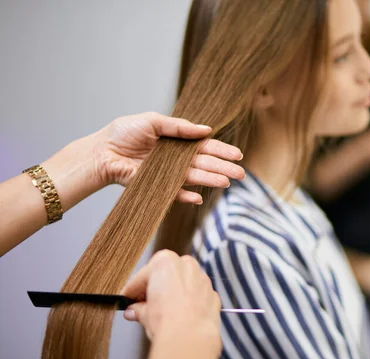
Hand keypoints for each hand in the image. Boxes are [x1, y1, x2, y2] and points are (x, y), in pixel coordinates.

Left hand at [92, 112, 244, 202]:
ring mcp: (169, 173)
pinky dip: (186, 196)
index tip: (238, 155)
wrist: (102, 152)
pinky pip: (175, 193)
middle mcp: (177, 158)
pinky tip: (199, 198)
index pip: (205, 146)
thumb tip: (206, 130)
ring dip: (211, 180)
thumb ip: (179, 126)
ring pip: (194, 177)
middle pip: (205, 163)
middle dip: (223, 168)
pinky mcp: (158, 186)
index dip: (222, 150)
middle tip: (241, 174)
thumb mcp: (153, 121)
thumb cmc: (124, 133)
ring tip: (227, 183)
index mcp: (178, 141)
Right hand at [121, 250, 221, 341]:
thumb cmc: (167, 320)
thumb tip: (135, 311)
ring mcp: (202, 279)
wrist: (190, 337)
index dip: (133, 290)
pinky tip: (181, 316)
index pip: (143, 276)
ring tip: (163, 313)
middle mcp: (186, 266)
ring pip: (184, 284)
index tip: (128, 298)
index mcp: (165, 262)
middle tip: (144, 306)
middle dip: (156, 289)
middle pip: (166, 275)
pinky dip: (189, 303)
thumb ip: (138, 308)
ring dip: (174, 295)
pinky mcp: (213, 294)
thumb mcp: (144, 313)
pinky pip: (197, 295)